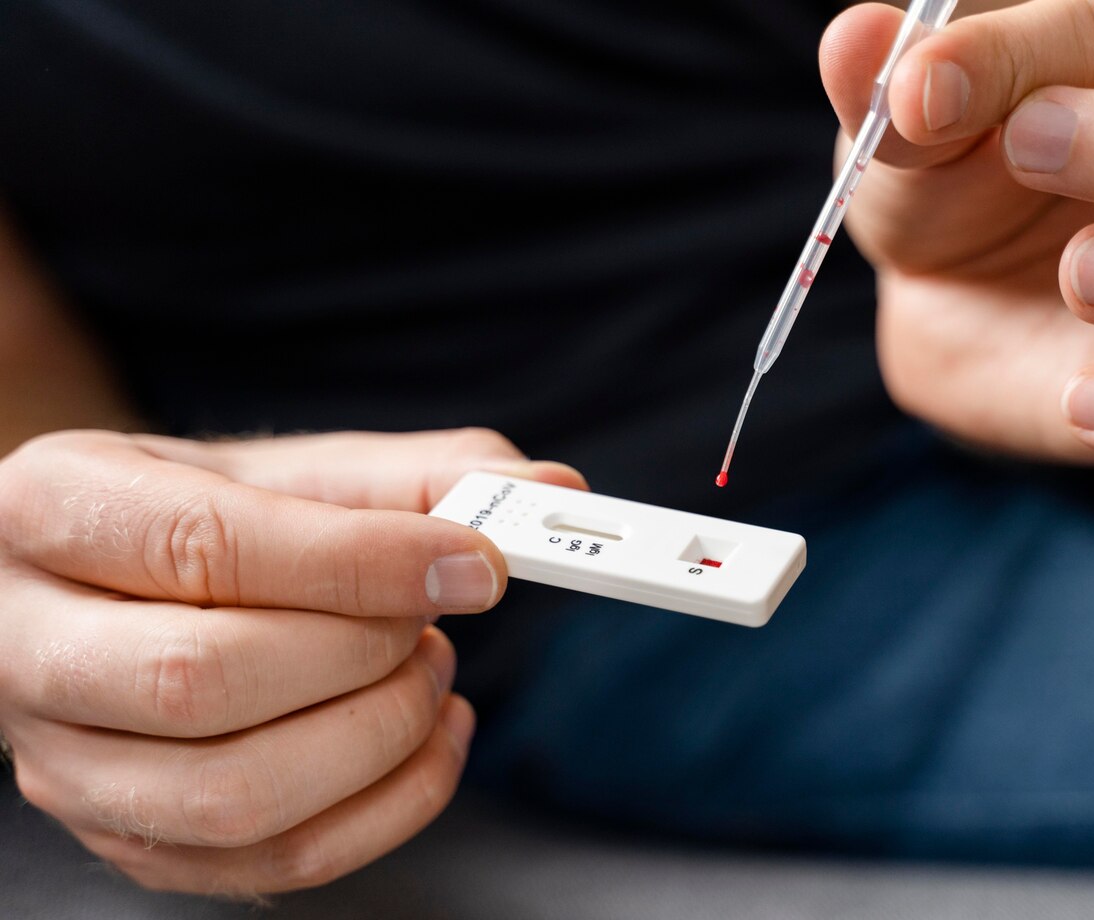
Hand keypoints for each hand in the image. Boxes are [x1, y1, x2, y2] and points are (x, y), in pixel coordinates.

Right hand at [0, 429, 584, 895]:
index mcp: (56, 513)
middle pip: (205, 683)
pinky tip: (431, 737)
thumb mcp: (287, 469)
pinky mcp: (132, 841)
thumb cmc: (201, 517)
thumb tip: (549, 486)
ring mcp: (70, 765)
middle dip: (363, 653)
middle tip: (435, 616)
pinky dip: (390, 807)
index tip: (476, 563)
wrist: (106, 586)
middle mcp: (31, 646)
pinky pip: (273, 863)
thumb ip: (414, 475)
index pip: (205, 548)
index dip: (360, 562)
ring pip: (234, 796)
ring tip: (429, 669)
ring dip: (378, 737)